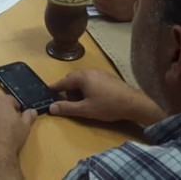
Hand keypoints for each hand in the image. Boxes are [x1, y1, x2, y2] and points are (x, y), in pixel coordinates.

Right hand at [48, 69, 164, 124]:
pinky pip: (91, 78)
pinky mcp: (107, 76)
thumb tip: (51, 108)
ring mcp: (100, 72)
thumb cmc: (108, 106)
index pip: (64, 82)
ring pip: (83, 78)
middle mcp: (90, 71)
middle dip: (68, 88)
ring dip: (78, 88)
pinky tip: (94, 97)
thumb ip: (67, 108)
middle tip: (69, 101)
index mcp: (82, 77)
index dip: (55, 87)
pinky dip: (87, 86)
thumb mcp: (85, 110)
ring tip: (82, 101)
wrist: (133, 103)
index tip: (47, 90)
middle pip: (73, 77)